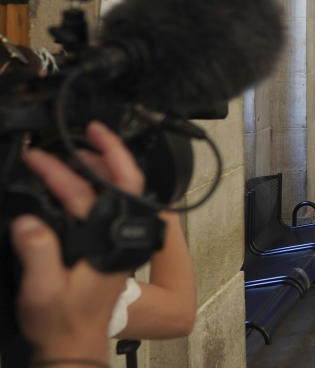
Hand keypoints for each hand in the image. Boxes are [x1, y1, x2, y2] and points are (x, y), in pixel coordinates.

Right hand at [16, 121, 144, 361]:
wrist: (73, 347)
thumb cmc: (63, 323)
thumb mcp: (43, 289)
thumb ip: (38, 252)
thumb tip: (30, 220)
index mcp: (109, 240)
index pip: (98, 191)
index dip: (70, 168)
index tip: (47, 153)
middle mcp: (120, 236)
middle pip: (123, 182)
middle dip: (107, 151)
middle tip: (88, 130)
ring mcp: (118, 239)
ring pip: (120, 191)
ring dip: (104, 166)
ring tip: (84, 147)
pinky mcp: (110, 245)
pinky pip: (111, 205)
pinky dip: (99, 186)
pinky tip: (82, 181)